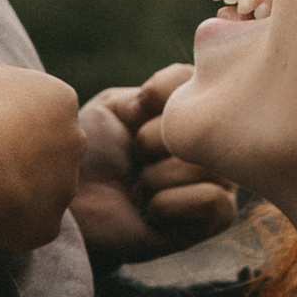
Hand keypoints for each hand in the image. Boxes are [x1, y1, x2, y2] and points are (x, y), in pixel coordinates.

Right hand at [0, 37, 83, 255]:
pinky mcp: (48, 225)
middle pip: (44, 148)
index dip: (4, 113)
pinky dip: (5, 223)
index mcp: (61, 99)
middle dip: (15, 152)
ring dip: (12, 187)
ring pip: (38, 188)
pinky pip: (27, 225)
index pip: (38, 106)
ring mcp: (65, 188)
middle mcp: (75, 142)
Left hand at [71, 63, 239, 263]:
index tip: (131, 115)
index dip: (157, 94)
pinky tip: (150, 212)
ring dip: (153, 178)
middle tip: (134, 163)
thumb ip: (155, 91)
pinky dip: (167, 204)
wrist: (74, 208)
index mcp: (190, 111)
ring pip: (201, 163)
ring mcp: (221, 177)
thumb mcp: (114, 108)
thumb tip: (183, 110)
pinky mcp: (218, 217)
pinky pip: (209, 198)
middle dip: (149, 143)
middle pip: (198, 124)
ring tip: (137, 190)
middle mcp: (213, 141)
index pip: (192, 78)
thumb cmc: (91, 158)